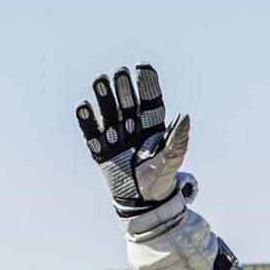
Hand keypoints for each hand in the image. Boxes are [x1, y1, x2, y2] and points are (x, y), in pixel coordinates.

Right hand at [75, 64, 193, 218]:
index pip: (150, 101)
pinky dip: (86, 119)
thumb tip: (185, 116)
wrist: (143, 202)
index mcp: (152, 126)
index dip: (146, 84)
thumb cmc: (160, 179)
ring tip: (100, 80)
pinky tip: (83, 106)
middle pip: (127, 102)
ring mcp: (115, 137)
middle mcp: (133, 127)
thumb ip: (177, 138)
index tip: (142, 66)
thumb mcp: (171, 159)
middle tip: (120, 73)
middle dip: (124, 87)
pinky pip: (91, 132)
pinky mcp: (100, 150)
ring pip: (109, 111)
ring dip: (104, 96)